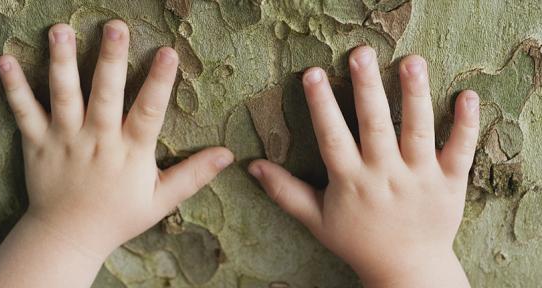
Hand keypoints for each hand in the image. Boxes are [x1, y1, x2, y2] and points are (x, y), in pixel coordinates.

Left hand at [0, 20, 232, 257]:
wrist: (69, 237)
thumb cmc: (119, 216)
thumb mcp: (162, 199)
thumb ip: (194, 175)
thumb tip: (228, 155)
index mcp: (130, 152)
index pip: (148, 112)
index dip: (159, 82)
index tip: (168, 53)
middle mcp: (97, 141)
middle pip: (105, 95)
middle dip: (110, 60)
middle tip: (115, 28)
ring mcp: (65, 140)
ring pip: (64, 96)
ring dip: (62, 62)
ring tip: (61, 31)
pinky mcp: (37, 143)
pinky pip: (24, 112)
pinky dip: (14, 87)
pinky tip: (6, 59)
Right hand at [249, 46, 477, 286]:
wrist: (406, 270)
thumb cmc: (357, 242)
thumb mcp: (315, 219)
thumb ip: (285, 191)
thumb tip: (252, 166)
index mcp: (351, 181)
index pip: (332, 137)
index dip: (321, 105)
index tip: (312, 74)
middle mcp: (385, 175)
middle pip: (375, 125)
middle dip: (367, 88)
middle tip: (361, 54)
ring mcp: (419, 178)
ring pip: (417, 130)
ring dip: (415, 95)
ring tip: (412, 62)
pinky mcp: (449, 183)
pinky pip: (460, 150)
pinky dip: (466, 124)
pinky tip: (466, 95)